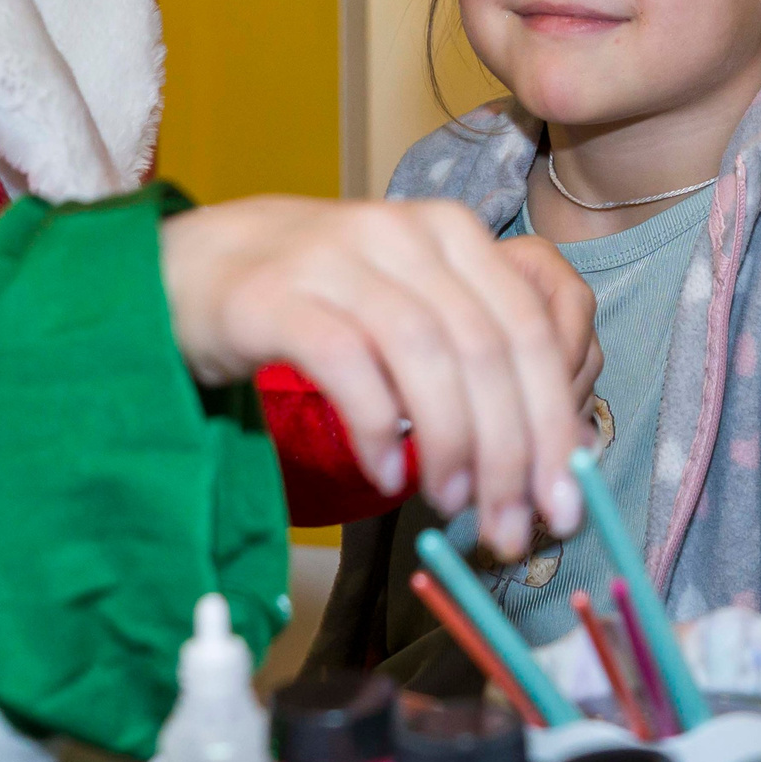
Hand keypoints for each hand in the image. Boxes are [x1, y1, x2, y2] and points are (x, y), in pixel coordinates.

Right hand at [160, 197, 583, 557]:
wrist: (197, 268)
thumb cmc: (324, 302)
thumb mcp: (414, 310)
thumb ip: (481, 364)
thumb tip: (555, 458)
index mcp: (454, 234)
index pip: (530, 328)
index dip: (554, 421)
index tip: (564, 501)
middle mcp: (403, 234)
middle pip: (485, 349)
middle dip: (510, 453)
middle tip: (512, 528)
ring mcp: (338, 259)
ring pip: (426, 356)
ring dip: (450, 445)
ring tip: (451, 504)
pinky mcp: (277, 295)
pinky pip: (346, 364)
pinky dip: (377, 427)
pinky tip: (384, 472)